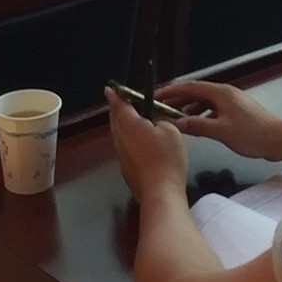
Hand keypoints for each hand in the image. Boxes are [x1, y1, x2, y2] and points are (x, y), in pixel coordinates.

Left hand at [106, 86, 186, 202]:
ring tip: (138, 121)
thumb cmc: (166, 159)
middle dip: (119, 109)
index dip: (116, 94)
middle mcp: (120, 139)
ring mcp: (121, 155)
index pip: (119, 104)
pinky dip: (131, 140)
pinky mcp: (126, 168)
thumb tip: (155, 120)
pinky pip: (125, 148)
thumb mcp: (171, 130)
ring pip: (119, 134)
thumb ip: (161, 119)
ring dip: (125, 125)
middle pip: (116, 119)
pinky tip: (143, 144)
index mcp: (129, 125)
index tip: (110, 88)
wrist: (160, 193)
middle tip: (126, 102)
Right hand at [161, 81, 281, 161]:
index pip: (190, 87)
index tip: (156, 95)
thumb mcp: (221, 131)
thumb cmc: (253, 134)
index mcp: (221, 93)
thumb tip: (177, 123)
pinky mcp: (237, 112)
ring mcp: (232, 102)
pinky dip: (201, 115)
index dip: (172, 91)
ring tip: (175, 116)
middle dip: (178, 99)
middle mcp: (226, 93)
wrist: (279, 139)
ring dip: (189, 108)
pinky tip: (197, 125)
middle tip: (160, 106)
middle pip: (196, 93)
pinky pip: (213, 109)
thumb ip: (197, 126)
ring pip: (205, 102)